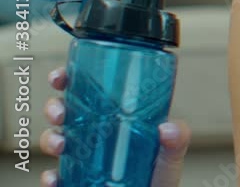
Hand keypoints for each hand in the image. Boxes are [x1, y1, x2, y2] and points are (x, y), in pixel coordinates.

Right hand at [38, 66, 192, 186]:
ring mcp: (81, 158)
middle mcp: (93, 135)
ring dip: (50, 139)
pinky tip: (55, 178)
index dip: (71, 80)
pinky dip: (49, 176)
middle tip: (61, 114)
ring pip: (54, 140)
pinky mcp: (73, 181)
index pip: (89, 92)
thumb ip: (175, 142)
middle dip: (55, 107)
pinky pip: (54, 176)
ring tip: (62, 145)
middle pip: (65, 112)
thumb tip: (169, 128)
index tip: (63, 77)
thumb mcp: (168, 157)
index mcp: (114, 119)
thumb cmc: (157, 178)